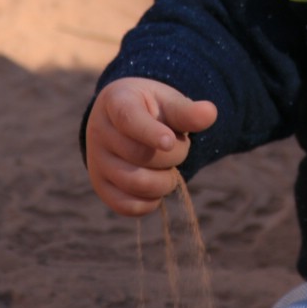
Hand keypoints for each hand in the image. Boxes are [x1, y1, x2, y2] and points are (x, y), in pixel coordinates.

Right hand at [85, 77, 217, 215]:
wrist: (127, 121)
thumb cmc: (152, 109)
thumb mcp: (169, 102)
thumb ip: (187, 111)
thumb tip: (210, 113)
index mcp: (116, 101)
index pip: (128, 119)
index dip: (149, 132)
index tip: (170, 141)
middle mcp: (98, 131)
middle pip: (140, 154)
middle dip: (174, 155)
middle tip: (178, 147)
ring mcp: (96, 161)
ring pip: (136, 183)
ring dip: (166, 181)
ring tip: (170, 168)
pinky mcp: (101, 187)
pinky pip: (128, 206)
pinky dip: (151, 201)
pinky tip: (159, 184)